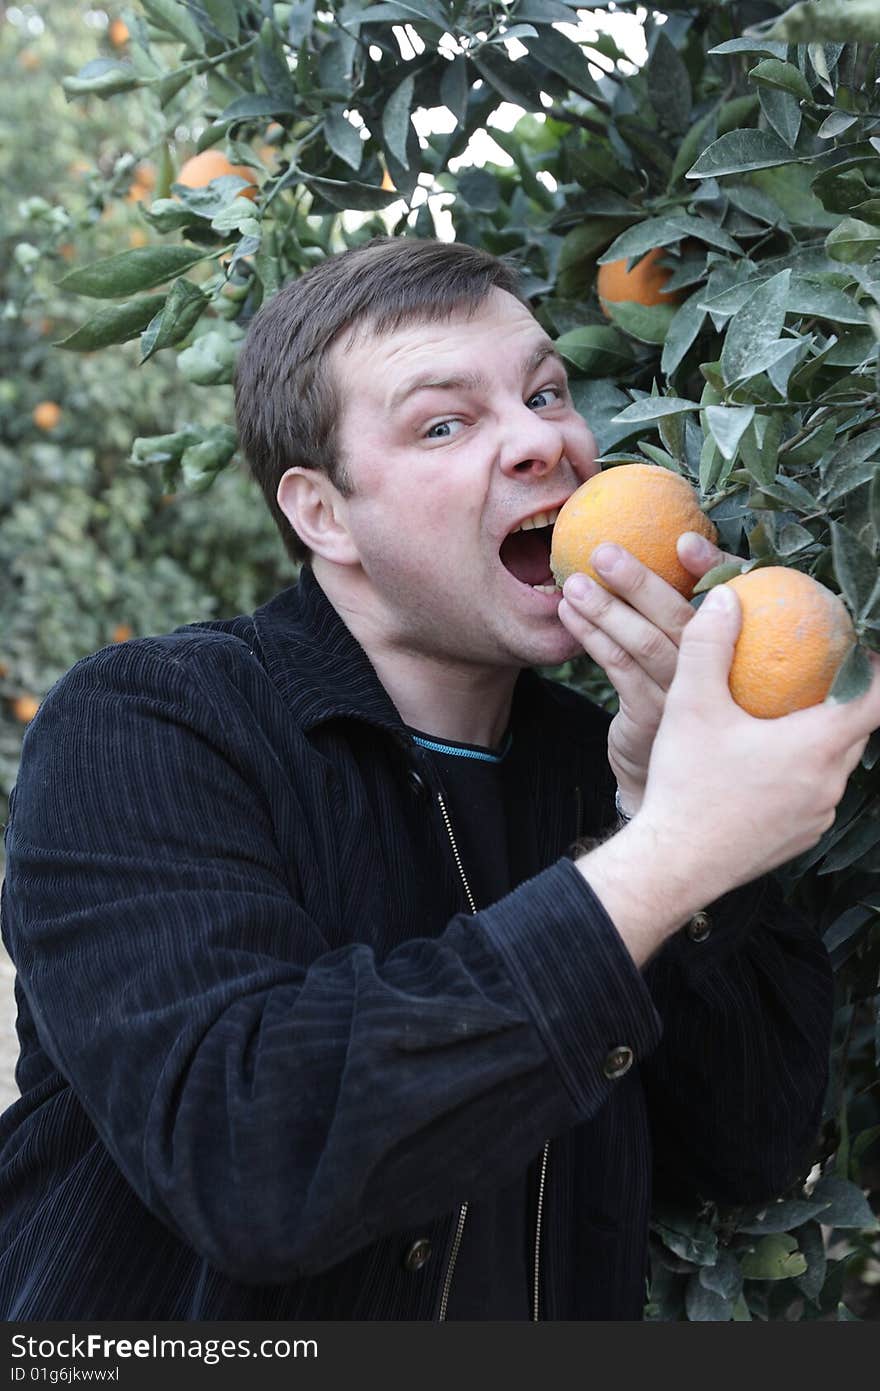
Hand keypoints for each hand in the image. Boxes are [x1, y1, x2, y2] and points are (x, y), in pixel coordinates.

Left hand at [556, 530, 736, 813]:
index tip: (683, 541)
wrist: (668, 772)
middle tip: (603, 551)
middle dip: (640, 581)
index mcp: (735, 642)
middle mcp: (719, 670)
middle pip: (681, 618)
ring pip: (645, 644)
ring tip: (572, 584)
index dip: (713, 568)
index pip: (732, 597)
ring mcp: (688, 696)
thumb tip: (634, 547)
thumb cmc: (674, 692)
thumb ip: (674, 605)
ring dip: (605, 610)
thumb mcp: (683, 649)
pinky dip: (593, 639)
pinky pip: (621, 670)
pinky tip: (569, 617)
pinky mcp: (653, 717)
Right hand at [637, 583, 879, 903]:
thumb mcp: (692, 705)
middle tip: (821, 675)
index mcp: (817, 745)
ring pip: (833, 765)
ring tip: (788, 718)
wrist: (674, 865)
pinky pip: (813, 794)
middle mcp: (829, 782)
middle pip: (855, 731)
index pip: (875, 698)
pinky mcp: (799, 837)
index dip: (876, 669)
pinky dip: (800, 773)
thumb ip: (709, 646)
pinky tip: (762, 765)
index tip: (866, 648)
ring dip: (819, 739)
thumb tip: (725, 598)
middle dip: (846, 701)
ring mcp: (817, 815)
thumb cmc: (688, 784)